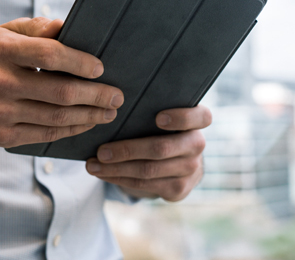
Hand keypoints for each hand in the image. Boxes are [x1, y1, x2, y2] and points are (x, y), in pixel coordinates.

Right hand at [0, 17, 123, 147]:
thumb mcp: (8, 32)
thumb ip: (37, 28)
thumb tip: (66, 27)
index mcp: (2, 51)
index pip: (49, 54)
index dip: (79, 62)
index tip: (101, 69)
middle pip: (60, 92)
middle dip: (96, 95)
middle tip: (117, 96)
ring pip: (57, 117)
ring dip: (90, 115)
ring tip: (109, 111)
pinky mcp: (2, 136)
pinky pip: (46, 134)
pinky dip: (72, 129)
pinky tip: (87, 122)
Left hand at [85, 105, 211, 201]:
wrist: (175, 160)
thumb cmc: (158, 128)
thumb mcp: (159, 114)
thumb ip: (147, 108)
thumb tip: (110, 104)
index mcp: (197, 121)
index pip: (201, 117)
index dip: (181, 118)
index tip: (158, 118)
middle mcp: (197, 145)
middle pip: (162, 148)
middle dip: (127, 150)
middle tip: (101, 151)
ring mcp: (190, 170)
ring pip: (148, 170)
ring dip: (116, 169)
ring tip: (92, 165)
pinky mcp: (178, 189)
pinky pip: (144, 184)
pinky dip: (118, 179)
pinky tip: (102, 173)